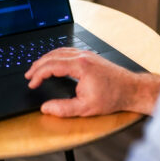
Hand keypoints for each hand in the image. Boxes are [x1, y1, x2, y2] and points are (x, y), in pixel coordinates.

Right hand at [25, 48, 159, 116]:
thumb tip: (46, 108)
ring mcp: (86, 54)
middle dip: (38, 65)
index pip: (51, 66)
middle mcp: (82, 56)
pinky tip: (53, 62)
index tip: (32, 83)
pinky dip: (55, 56)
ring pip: (60, 51)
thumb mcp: (86, 108)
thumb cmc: (112, 97)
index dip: (38, 74)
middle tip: (28, 75)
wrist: (131, 89)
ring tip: (36, 69)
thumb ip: (63, 109)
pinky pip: (67, 51)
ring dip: (46, 59)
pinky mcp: (90, 56)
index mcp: (80, 66)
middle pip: (53, 56)